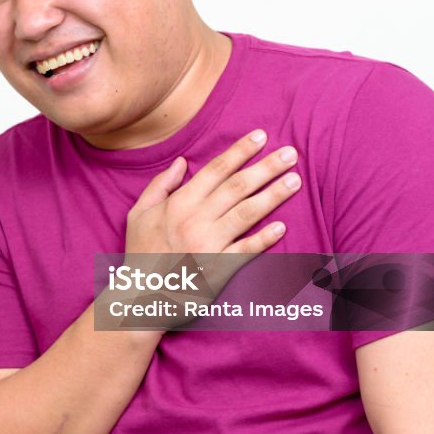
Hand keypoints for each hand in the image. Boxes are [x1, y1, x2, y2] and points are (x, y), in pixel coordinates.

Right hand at [126, 128, 298, 255]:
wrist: (141, 296)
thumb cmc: (140, 252)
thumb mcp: (139, 213)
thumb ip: (160, 185)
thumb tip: (181, 162)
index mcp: (178, 204)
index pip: (215, 170)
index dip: (239, 151)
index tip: (260, 136)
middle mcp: (196, 220)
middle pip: (238, 187)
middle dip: (266, 167)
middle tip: (290, 153)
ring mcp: (209, 244)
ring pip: (247, 213)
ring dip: (274, 195)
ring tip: (294, 180)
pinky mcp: (219, 269)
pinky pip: (246, 250)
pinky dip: (264, 238)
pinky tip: (281, 227)